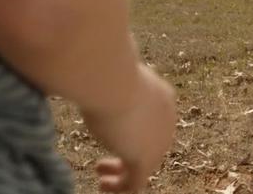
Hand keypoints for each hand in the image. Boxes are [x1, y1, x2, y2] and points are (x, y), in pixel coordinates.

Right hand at [83, 65, 176, 192]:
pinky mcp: (144, 158)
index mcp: (162, 97)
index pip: (153, 121)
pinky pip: (135, 182)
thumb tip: (86, 80)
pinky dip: (120, 187)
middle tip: (103, 161)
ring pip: (145, 166)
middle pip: (152, 144)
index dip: (134, 133)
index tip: (111, 135)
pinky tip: (102, 184)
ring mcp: (159, 141)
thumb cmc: (103, 70)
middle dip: (129, 154)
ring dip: (123, 173)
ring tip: (103, 177)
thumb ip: (106, 85)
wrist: (111, 78)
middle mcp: (166, 120)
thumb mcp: (110, 78)